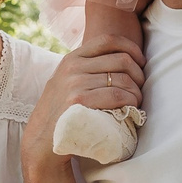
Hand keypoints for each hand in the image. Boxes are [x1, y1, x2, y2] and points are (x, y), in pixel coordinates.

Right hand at [25, 32, 145, 160]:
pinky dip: (131, 102)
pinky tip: (131, 109)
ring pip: (123, 79)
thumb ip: (85, 70)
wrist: (40, 142)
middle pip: (121, 60)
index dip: (131, 48)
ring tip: (136, 102)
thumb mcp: (65, 83)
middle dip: (138, 74)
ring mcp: (75, 83)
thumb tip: (120, 61)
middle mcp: (73, 67)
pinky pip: (117, 95)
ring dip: (137, 92)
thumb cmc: (60, 116)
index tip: (141, 62)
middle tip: (140, 88)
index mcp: (71, 59)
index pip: (108, 40)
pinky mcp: (80, 101)